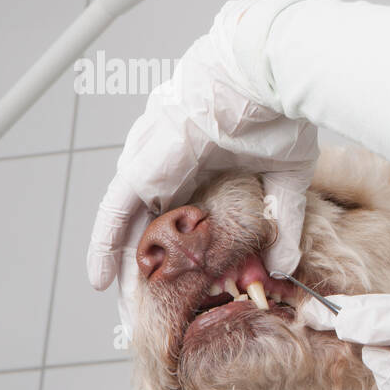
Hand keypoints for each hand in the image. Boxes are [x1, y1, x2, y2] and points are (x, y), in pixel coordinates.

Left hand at [87, 23, 318, 336]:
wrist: (263, 76)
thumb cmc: (279, 112)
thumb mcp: (288, 180)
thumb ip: (285, 225)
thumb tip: (285, 267)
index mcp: (208, 164)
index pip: (189, 220)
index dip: (189, 257)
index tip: (195, 291)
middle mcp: (175, 166)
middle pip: (155, 228)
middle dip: (153, 273)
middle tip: (154, 313)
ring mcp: (155, 165)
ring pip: (133, 226)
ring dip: (130, 268)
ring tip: (130, 311)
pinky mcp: (142, 167)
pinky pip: (114, 213)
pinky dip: (106, 246)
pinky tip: (101, 281)